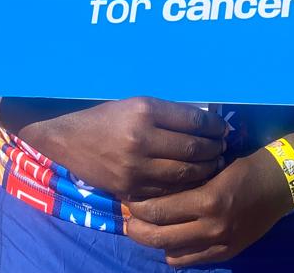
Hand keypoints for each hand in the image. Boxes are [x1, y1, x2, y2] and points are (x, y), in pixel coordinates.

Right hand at [15, 97, 226, 200]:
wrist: (70, 138)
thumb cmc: (108, 116)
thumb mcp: (138, 103)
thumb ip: (168, 113)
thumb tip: (204, 122)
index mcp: (145, 110)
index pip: (193, 120)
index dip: (214, 126)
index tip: (223, 128)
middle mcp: (141, 138)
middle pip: (192, 148)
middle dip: (214, 149)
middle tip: (223, 147)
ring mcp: (135, 167)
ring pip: (183, 173)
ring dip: (204, 169)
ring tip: (214, 163)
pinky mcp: (129, 188)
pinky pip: (166, 191)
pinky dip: (184, 186)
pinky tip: (193, 180)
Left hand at [125, 148, 291, 265]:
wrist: (279, 184)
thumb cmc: (244, 167)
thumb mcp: (213, 167)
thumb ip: (187, 182)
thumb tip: (154, 189)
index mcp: (207, 199)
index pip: (160, 210)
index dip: (138, 207)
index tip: (128, 199)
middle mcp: (211, 226)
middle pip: (160, 237)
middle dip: (138, 230)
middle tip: (128, 220)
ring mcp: (219, 244)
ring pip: (172, 253)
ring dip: (157, 242)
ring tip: (149, 229)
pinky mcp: (226, 254)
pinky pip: (190, 261)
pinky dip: (176, 251)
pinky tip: (173, 238)